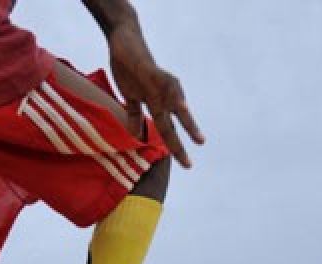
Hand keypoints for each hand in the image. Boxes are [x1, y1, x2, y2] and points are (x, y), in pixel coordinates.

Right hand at [106, 24, 203, 167]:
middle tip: (189, 165)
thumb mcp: (130, 97)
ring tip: (197, 137)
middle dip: (181, 144)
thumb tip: (137, 135)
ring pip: (176, 105)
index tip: (185, 164)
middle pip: (172, 124)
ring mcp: (158, 84)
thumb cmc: (128, 68)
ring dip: (187, 120)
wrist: (123, 41)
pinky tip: (182, 105)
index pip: (167, 129)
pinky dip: (174, 95)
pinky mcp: (152, 71)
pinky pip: (165, 84)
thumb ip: (135, 115)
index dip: (175, 146)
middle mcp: (161, 96)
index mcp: (156, 103)